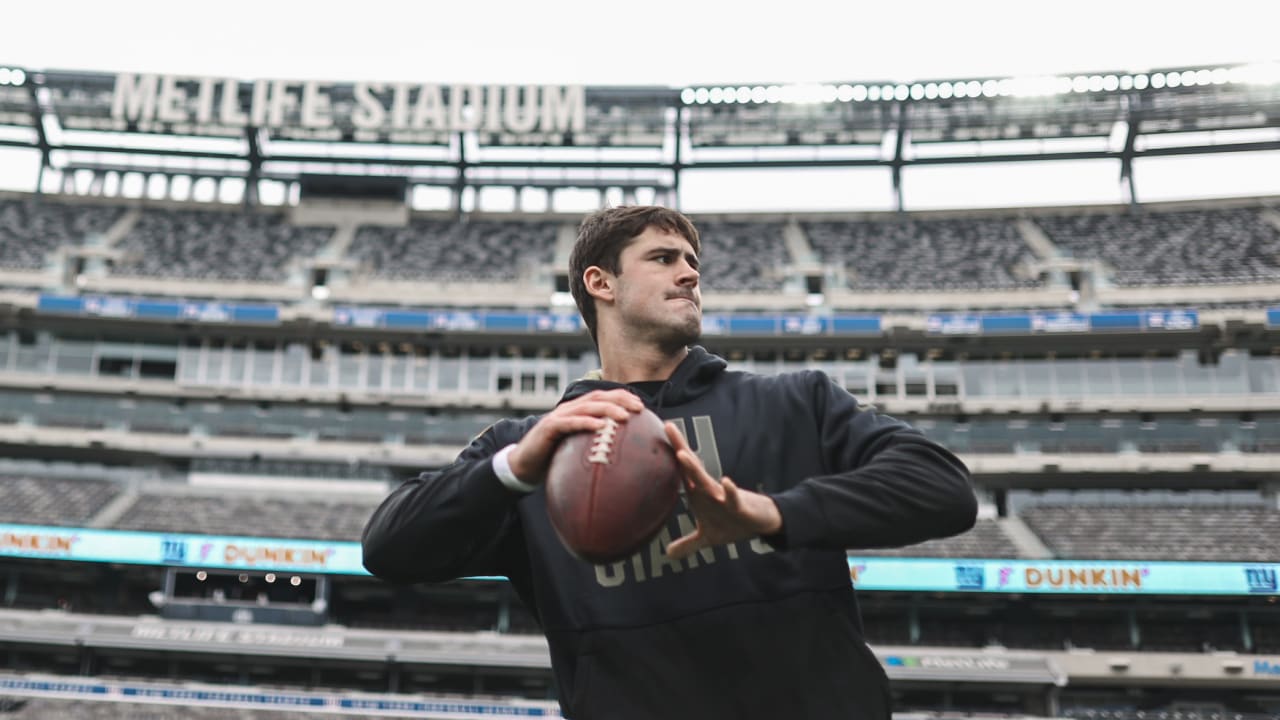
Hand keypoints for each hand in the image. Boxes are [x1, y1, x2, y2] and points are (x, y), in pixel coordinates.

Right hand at [506, 389, 644, 484]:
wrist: (523, 465)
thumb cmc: (551, 457)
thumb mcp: (576, 449)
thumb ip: (593, 445)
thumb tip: (621, 456)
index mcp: (577, 411)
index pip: (603, 397)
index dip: (622, 398)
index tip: (641, 406)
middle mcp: (569, 409)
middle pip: (598, 397)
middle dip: (620, 400)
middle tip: (639, 408)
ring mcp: (559, 417)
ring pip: (587, 407)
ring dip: (607, 409)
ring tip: (624, 416)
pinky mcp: (549, 427)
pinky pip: (570, 422)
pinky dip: (586, 422)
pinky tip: (601, 426)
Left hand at [663, 421, 782, 561]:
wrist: (761, 524)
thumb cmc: (733, 524)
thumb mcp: (707, 538)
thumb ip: (688, 544)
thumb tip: (668, 555)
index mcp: (699, 494)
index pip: (681, 471)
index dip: (669, 454)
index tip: (657, 434)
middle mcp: (709, 490)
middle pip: (691, 466)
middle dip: (679, 447)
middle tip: (668, 426)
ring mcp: (723, 497)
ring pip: (706, 481)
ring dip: (695, 468)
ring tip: (682, 455)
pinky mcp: (740, 506)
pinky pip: (734, 498)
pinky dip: (730, 491)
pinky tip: (726, 482)